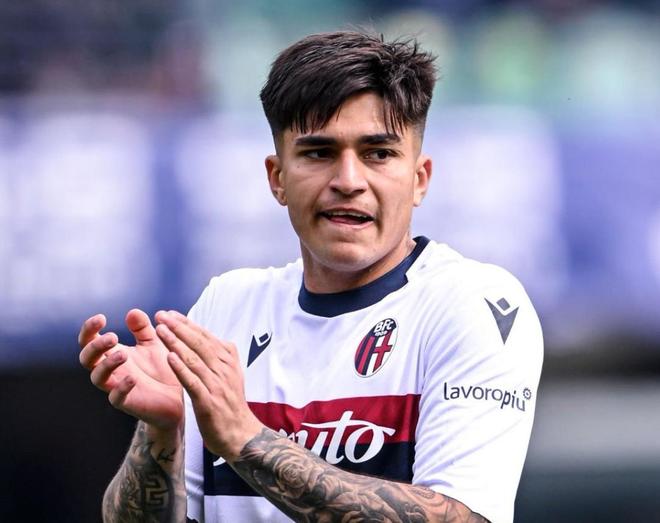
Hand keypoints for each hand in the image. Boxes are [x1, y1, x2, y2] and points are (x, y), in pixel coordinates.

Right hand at [78, 309, 182, 430]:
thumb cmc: (161, 367)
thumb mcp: (153, 343)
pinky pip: (116, 398)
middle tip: (113, 337)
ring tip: (123, 355)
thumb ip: (143, 329)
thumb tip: (132, 312)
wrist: (178, 394)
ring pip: (97, 378)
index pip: (89, 340)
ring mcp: (116, 387)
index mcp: (112, 353)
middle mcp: (110, 370)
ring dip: (107, 365)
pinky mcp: (127, 403)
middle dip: (95, 346)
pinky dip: (121, 388)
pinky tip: (132, 379)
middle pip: (87, 358)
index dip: (89, 329)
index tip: (101, 318)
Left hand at [154, 310, 262, 460]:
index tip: (170, 313)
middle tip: (161, 315)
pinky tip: (169, 358)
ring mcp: (216, 385)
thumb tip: (216, 339)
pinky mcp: (208, 401)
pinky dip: (181, 368)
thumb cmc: (231, 404)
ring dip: (176, 342)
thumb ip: (223, 357)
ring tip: (160, 330)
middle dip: (179, 327)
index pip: (205, 336)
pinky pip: (193, 381)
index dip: (187, 324)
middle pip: (199, 343)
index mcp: (228, 361)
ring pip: (194, 359)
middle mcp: (223, 369)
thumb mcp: (233, 376)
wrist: (240, 435)